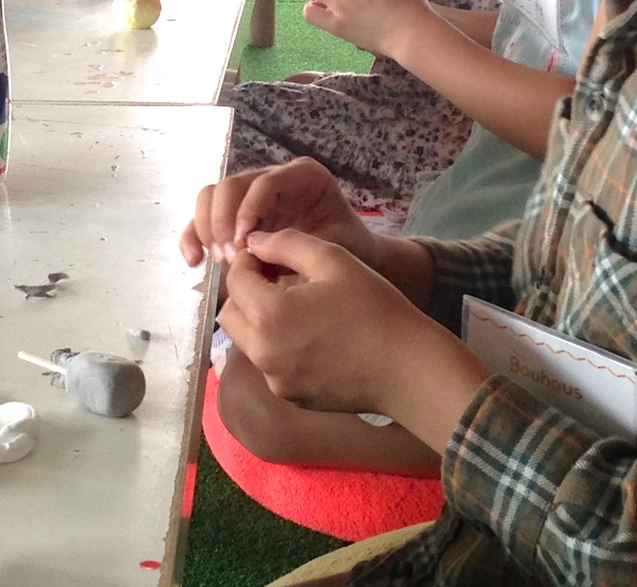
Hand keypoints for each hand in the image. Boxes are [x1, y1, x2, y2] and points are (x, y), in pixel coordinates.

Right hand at [179, 157, 376, 270]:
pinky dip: (195, 236)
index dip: (247, 210)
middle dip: (222, 219)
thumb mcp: (334, 246)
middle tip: (228, 256)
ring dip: (206, 227)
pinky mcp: (235, 215)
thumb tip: (253, 252)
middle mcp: (273, 178)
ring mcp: (251, 195)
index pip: (265, 183)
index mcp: (303, 176)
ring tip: (217, 259)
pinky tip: (194, 260)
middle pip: (231, 184)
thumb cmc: (349, 248)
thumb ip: (298, 247)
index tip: (241, 243)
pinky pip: (206, 218)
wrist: (352, 258)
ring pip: (212, 196)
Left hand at [224, 227, 491, 446]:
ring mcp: (275, 379)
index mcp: (269, 314)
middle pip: (230, 313)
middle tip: (277, 281)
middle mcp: (262, 352)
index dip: (249, 261)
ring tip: (297, 309)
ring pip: (246, 341)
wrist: (407, 369)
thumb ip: (287, 244)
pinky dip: (277, 347)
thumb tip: (255, 240)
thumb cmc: (374, 307)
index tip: (271, 257)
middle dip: (245, 292)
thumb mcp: (334, 260)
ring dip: (258, 320)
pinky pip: (269, 365)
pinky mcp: (290, 397)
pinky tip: (312, 338)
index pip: (236, 278)